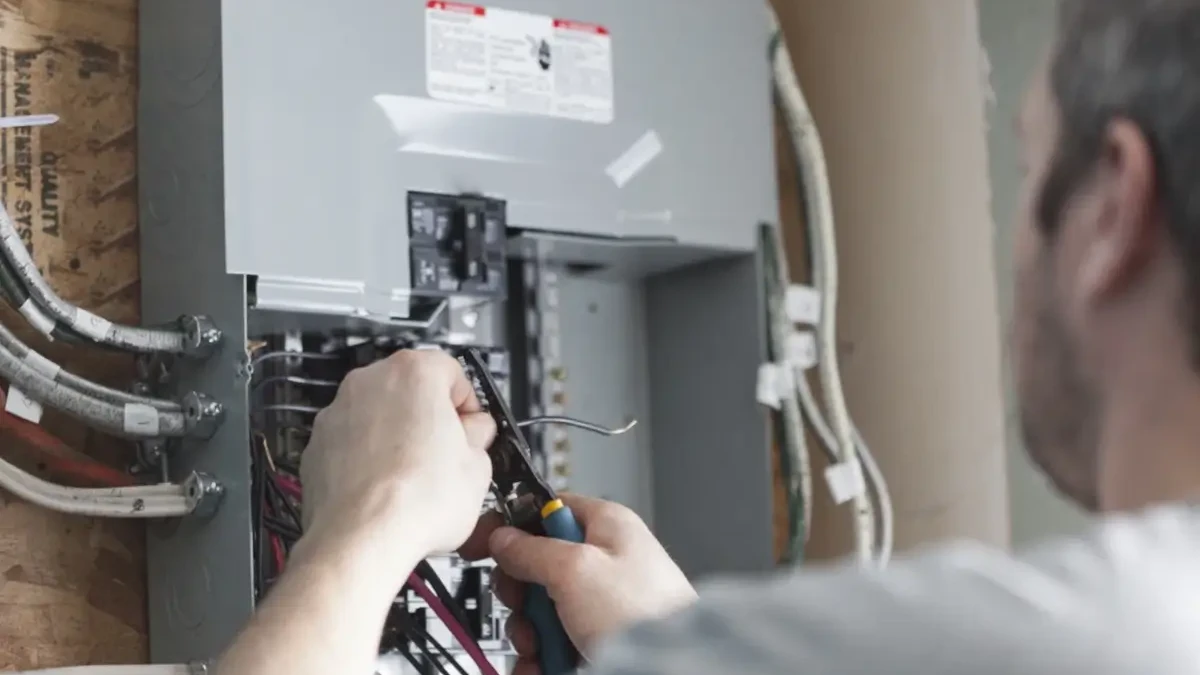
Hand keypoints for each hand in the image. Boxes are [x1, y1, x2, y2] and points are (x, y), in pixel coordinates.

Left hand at [300, 349, 495, 560]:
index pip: (453, 372)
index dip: (468, 405)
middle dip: (430, 418)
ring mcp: (338, 412)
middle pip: (412, 390)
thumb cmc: (414, 501)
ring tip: (415, 479)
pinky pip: (352, 443)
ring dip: (397, 438)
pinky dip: (367, 459)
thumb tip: (472, 435)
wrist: (361, 539)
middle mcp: (370, 382)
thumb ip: (478, 435)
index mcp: (414, 372)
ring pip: (379, 416)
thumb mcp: (478, 466)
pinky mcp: (317, 445)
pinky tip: (386, 490)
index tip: (472, 429)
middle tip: (447, 455)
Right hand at [461, 494, 696, 672]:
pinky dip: (544, 657)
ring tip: (543, 648)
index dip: (514, 525)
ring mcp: (602, 602)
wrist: (674, 668)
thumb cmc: (644, 612)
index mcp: (605, 526)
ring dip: (532, 632)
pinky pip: (556, 641)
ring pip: (543, 609)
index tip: (486, 544)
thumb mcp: (575, 569)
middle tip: (525, 607)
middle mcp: (604, 560)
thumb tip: (503, 538)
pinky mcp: (599, 637)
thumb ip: (532, 550)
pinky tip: (543, 666)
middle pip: (538, 565)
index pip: (547, 509)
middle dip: (522, 594)